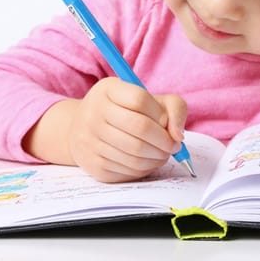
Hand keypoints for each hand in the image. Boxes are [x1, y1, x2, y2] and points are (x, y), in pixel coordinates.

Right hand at [68, 77, 186, 182]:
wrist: (81, 129)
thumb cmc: (125, 112)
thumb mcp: (149, 98)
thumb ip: (174, 108)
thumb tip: (178, 135)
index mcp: (108, 90)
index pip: (139, 99)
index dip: (160, 113)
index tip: (166, 123)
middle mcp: (94, 112)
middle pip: (140, 127)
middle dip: (165, 140)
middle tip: (173, 146)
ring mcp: (90, 139)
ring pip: (136, 153)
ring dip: (158, 157)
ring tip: (162, 154)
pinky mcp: (93, 164)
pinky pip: (128, 170)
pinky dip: (145, 168)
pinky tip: (148, 161)